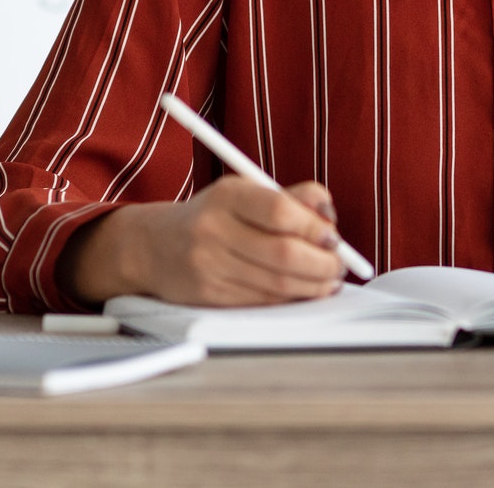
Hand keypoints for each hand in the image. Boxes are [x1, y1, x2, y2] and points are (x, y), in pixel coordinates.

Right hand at [60, 176, 345, 307]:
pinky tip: (302, 290)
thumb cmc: (214, 215)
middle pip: (283, 254)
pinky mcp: (209, 297)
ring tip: (328, 279)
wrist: (154, 246)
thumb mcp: (246, 191)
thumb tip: (330, 213)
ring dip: (313, 285)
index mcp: (227, 195)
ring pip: (276, 284)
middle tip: (339, 266)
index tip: (334, 236)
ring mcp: (208, 267)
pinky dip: (290, 297)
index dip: (315, 227)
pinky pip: (262, 301)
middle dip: (323, 264)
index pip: (280, 211)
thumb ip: (292, 196)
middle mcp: (213, 231)